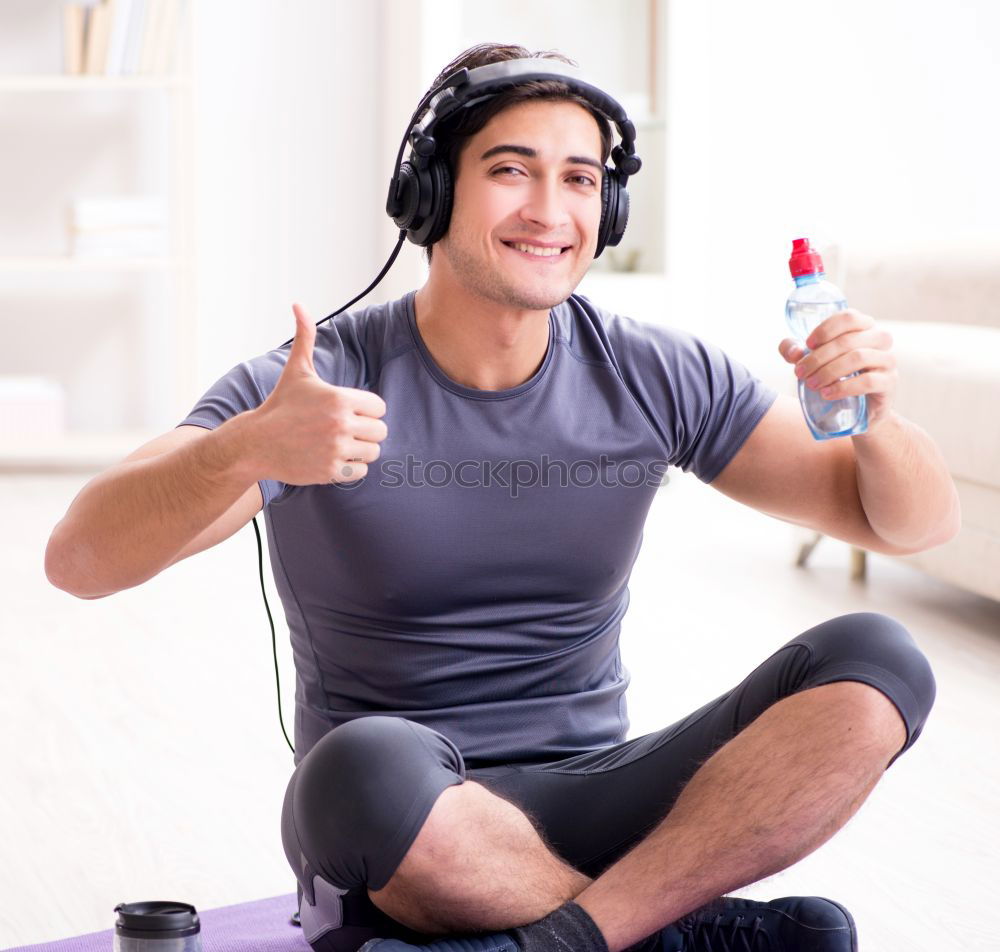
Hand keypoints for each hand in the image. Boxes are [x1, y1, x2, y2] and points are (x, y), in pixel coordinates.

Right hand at [248, 303, 387, 485]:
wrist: (256, 443)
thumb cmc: (280, 405)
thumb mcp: (296, 370)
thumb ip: (305, 337)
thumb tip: (298, 305)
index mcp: (339, 399)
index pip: (380, 407)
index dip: (368, 409)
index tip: (350, 411)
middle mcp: (340, 424)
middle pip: (380, 431)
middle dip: (367, 431)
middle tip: (347, 429)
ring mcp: (336, 449)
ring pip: (373, 452)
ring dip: (361, 450)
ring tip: (341, 443)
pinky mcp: (330, 472)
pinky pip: (361, 471)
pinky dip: (351, 467)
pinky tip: (333, 457)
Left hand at [778, 307, 896, 431]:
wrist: (856, 409)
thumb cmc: (833, 376)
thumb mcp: (811, 361)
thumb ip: (795, 351)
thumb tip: (793, 352)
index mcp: (863, 327)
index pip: (848, 318)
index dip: (826, 329)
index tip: (807, 345)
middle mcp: (879, 339)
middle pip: (848, 340)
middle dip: (819, 357)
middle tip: (800, 372)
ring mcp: (887, 360)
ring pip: (859, 357)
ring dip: (829, 371)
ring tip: (811, 384)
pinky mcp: (889, 382)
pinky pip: (868, 381)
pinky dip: (843, 387)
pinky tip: (826, 393)